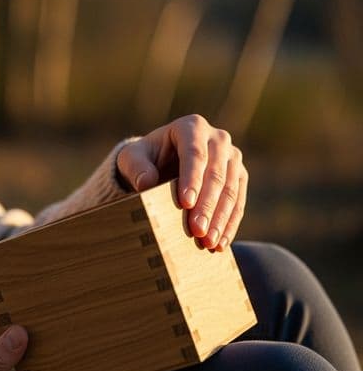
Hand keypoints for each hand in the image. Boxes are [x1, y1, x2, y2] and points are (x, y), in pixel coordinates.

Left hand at [116, 114, 247, 250]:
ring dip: (220, 219)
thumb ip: (136, 167)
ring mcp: (232, 158)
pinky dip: (229, 224)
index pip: (194, 154)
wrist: (161, 164)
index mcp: (192, 127)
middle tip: (197, 231)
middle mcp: (218, 138)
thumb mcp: (132, 158)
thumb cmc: (144, 159)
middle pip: (216, 174)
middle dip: (207, 205)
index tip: (185, 204)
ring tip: (208, 242)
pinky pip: (238, 202)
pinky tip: (220, 242)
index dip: (192, 179)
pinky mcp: (239, 176)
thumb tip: (145, 183)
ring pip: (231, 190)